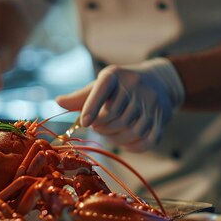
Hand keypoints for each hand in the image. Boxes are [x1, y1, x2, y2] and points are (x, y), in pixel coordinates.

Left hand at [55, 58, 184, 151]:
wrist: (159, 81)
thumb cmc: (120, 86)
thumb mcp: (101, 85)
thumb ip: (80, 97)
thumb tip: (58, 102)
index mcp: (115, 74)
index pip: (102, 89)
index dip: (92, 107)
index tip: (85, 123)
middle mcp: (135, 85)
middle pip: (114, 116)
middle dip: (101, 127)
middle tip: (96, 127)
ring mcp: (151, 101)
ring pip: (129, 131)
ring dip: (115, 138)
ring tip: (108, 133)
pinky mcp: (162, 117)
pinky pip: (146, 140)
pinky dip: (132, 146)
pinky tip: (124, 142)